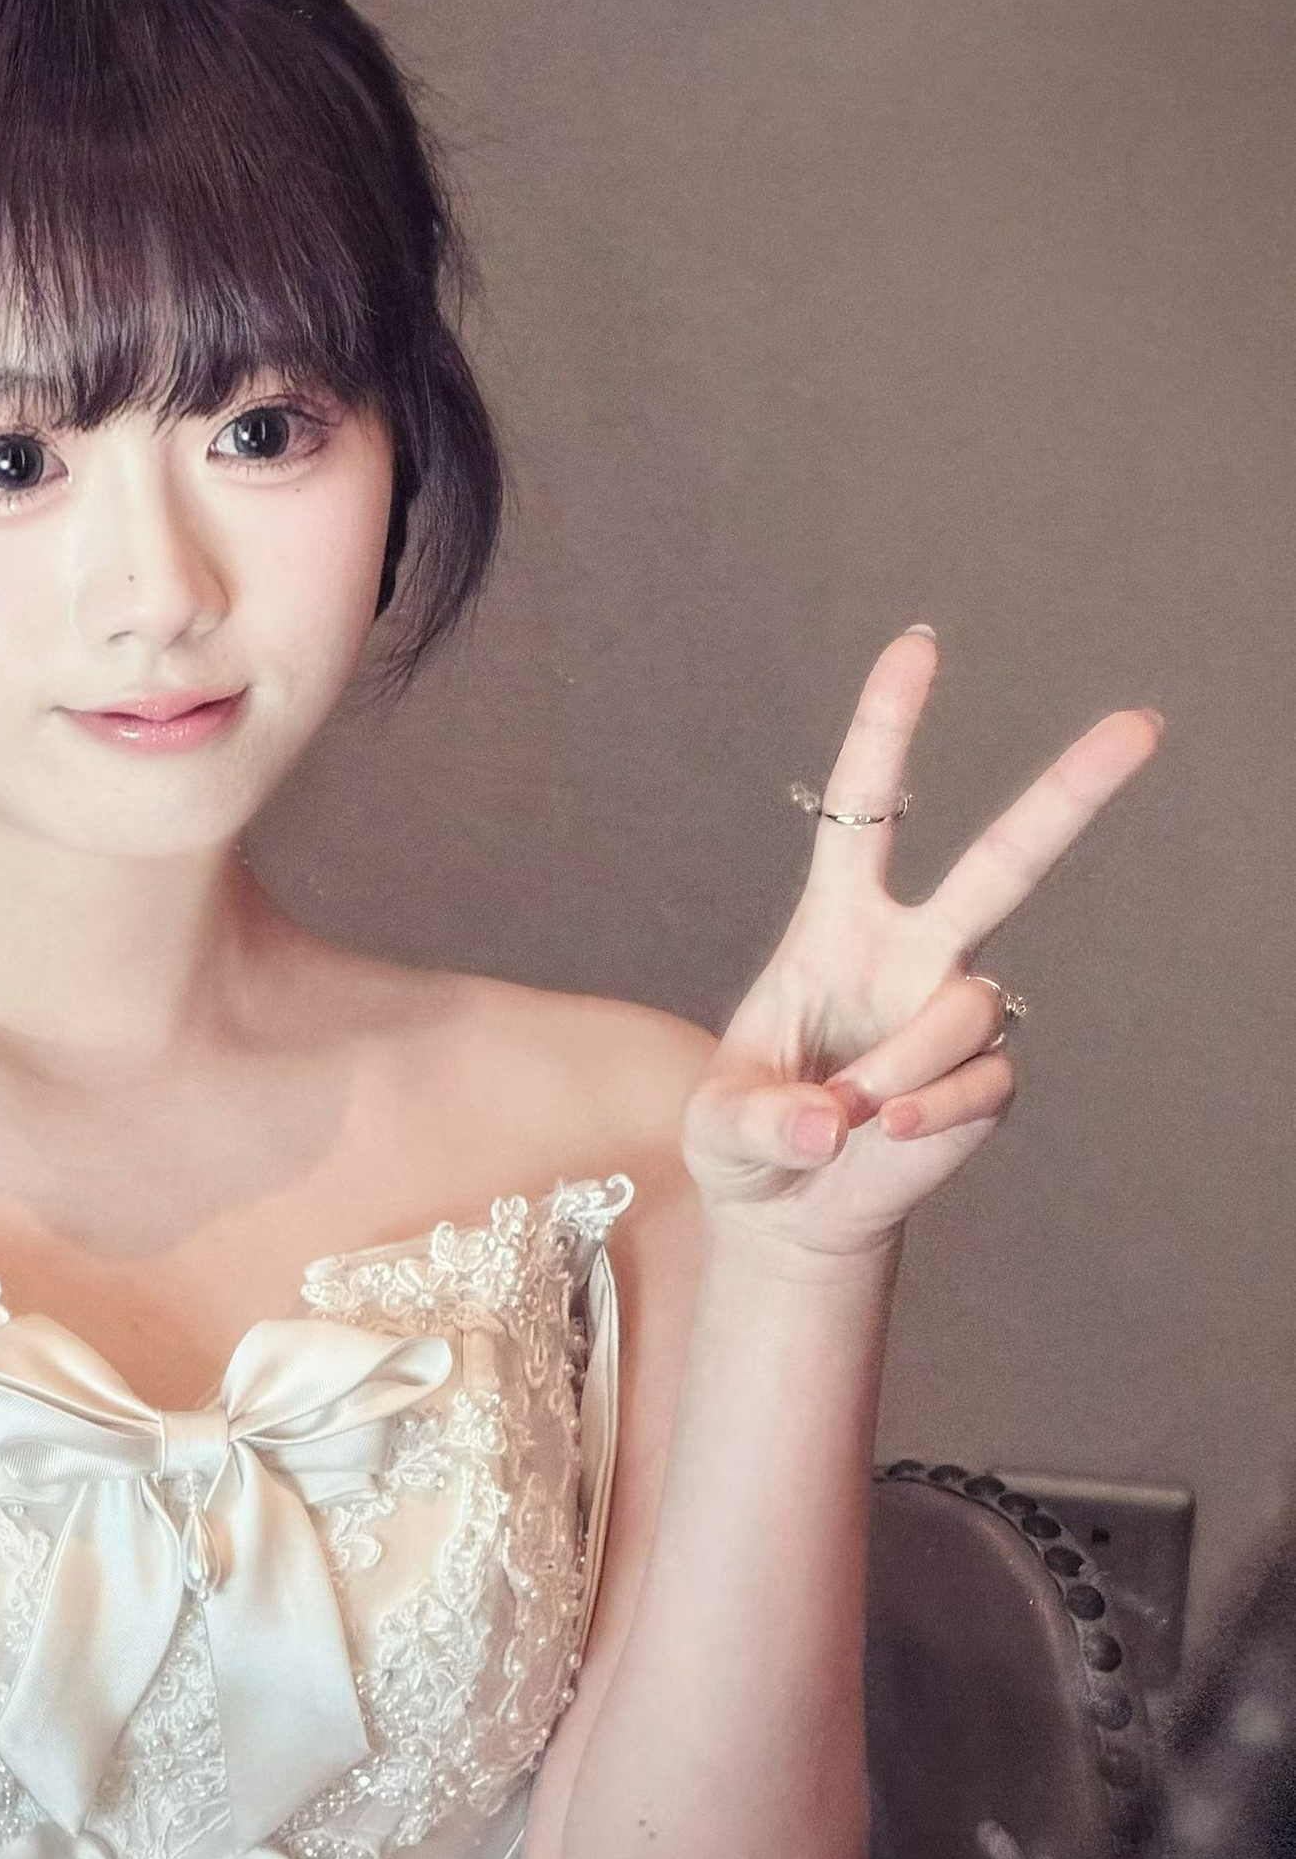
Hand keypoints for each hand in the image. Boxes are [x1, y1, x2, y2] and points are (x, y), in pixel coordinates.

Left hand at [683, 628, 1161, 1258]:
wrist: (787, 1212)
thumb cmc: (746, 1139)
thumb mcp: (719, 1125)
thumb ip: (760, 1117)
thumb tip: (833, 1115)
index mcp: (836, 924)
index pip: (866, 809)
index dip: (888, 728)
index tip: (919, 646)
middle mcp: (911, 951)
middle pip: (1005, 861)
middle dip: (1070, 794)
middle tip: (1140, 725)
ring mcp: (956, 1013)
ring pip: (965, 1009)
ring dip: (900, 1067)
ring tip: (848, 1113)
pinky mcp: (986, 1082)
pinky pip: (975, 1085)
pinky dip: (923, 1117)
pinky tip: (883, 1138)